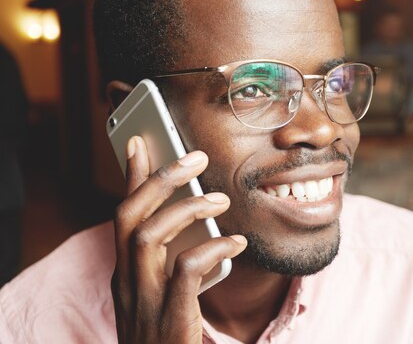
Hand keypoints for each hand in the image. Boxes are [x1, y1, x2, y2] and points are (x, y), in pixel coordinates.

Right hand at [111, 136, 246, 343]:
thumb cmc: (169, 338)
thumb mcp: (162, 296)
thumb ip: (172, 263)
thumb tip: (199, 226)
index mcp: (126, 275)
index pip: (122, 216)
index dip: (130, 177)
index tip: (139, 143)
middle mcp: (127, 283)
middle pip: (129, 216)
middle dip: (159, 179)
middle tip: (194, 157)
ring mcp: (144, 302)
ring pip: (148, 236)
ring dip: (186, 209)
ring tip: (221, 199)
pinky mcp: (169, 320)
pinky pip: (185, 271)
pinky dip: (211, 249)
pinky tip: (236, 243)